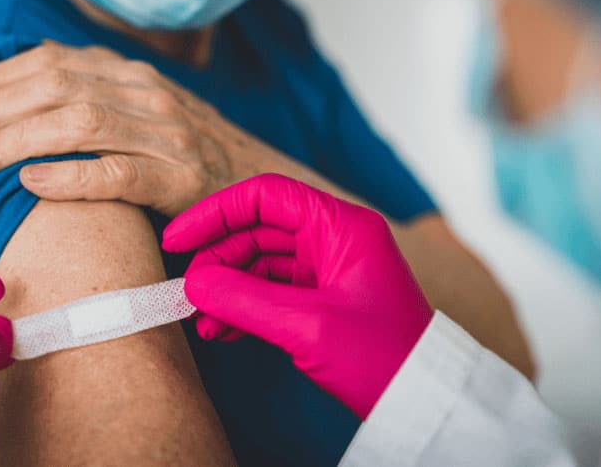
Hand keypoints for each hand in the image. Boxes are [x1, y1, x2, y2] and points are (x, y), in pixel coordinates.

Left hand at [0, 41, 289, 215]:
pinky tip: (30, 182)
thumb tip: (21, 93)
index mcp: (131, 73)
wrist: (259, 182)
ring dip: (16, 140)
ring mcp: (166, 134)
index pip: (49, 61)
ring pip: (78, 123)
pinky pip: (115, 173)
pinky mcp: (179, 178)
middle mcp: (147, 93)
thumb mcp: (141, 110)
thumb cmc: (186, 153)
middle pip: (55, 86)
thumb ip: (93, 96)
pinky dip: (68, 176)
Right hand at [162, 174, 432, 417]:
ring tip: (201, 320)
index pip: (266, 197)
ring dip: (227, 289)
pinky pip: (273, 292)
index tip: (178, 238)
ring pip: (262, 264)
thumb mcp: (307, 326)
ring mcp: (330, 271)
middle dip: (218, 259)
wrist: (422, 403)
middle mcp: (335, 240)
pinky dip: (245, 308)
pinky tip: (221, 330)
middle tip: (188, 290)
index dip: (216, 212)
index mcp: (341, 226)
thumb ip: (244, 300)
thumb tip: (194, 283)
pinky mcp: (324, 301)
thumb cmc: (383, 358)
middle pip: (259, 230)